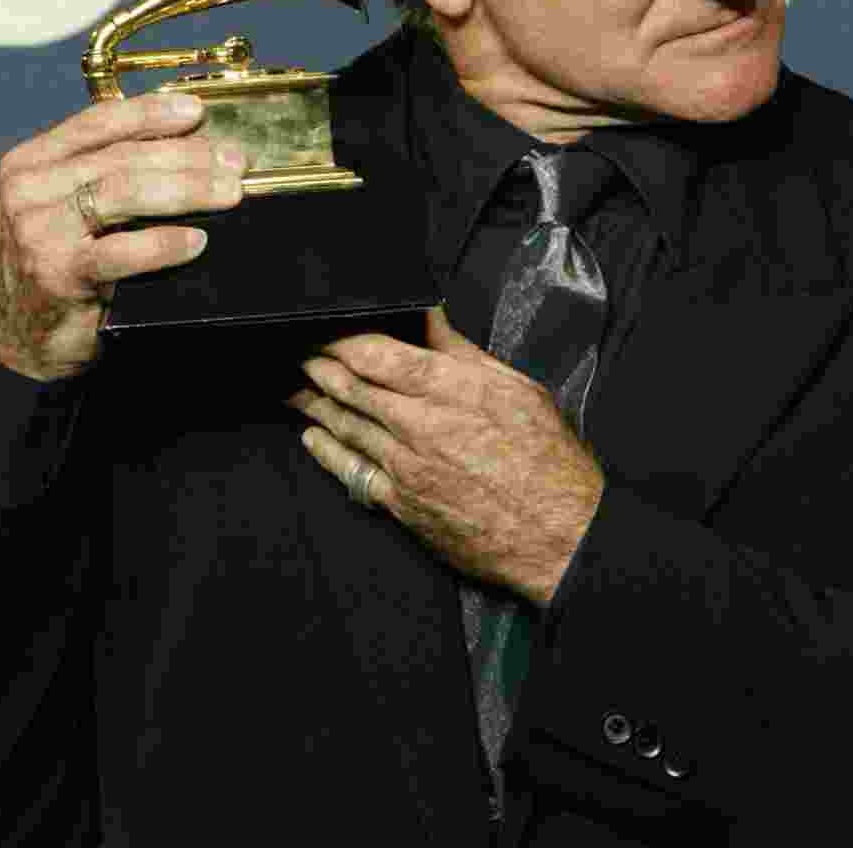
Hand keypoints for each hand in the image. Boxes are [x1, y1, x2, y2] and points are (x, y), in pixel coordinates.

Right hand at [0, 92, 245, 380]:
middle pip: (120, 157)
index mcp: (31, 162)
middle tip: (234, 161)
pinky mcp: (56, 275)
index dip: (151, 112)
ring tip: (229, 192)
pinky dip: (164, 244)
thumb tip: (188, 149)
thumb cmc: (54, 267)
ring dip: (186, 190)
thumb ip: (106, 176)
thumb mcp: (65, 209)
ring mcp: (38, 232)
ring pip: (123, 193)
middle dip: (187, 155)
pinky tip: (197, 241)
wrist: (16, 340)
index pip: (98, 122)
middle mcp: (28, 190)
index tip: (196, 112)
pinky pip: (120, 252)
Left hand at [290, 307, 604, 607]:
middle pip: (351, 387)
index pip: (376, 354)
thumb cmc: (547, 459)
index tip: (324, 327)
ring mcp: (406, 467)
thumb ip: (462, 353)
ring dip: (314, 402)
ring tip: (293, 385)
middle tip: (297, 350)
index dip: (341, 339)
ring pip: (346, 426)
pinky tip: (311, 437)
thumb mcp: (516, 388)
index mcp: (449, 389)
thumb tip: (429, 316)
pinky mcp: (403, 505)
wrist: (559, 535)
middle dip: (318, 365)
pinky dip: (327, 452)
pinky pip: (353, 473)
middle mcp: (419, 426)